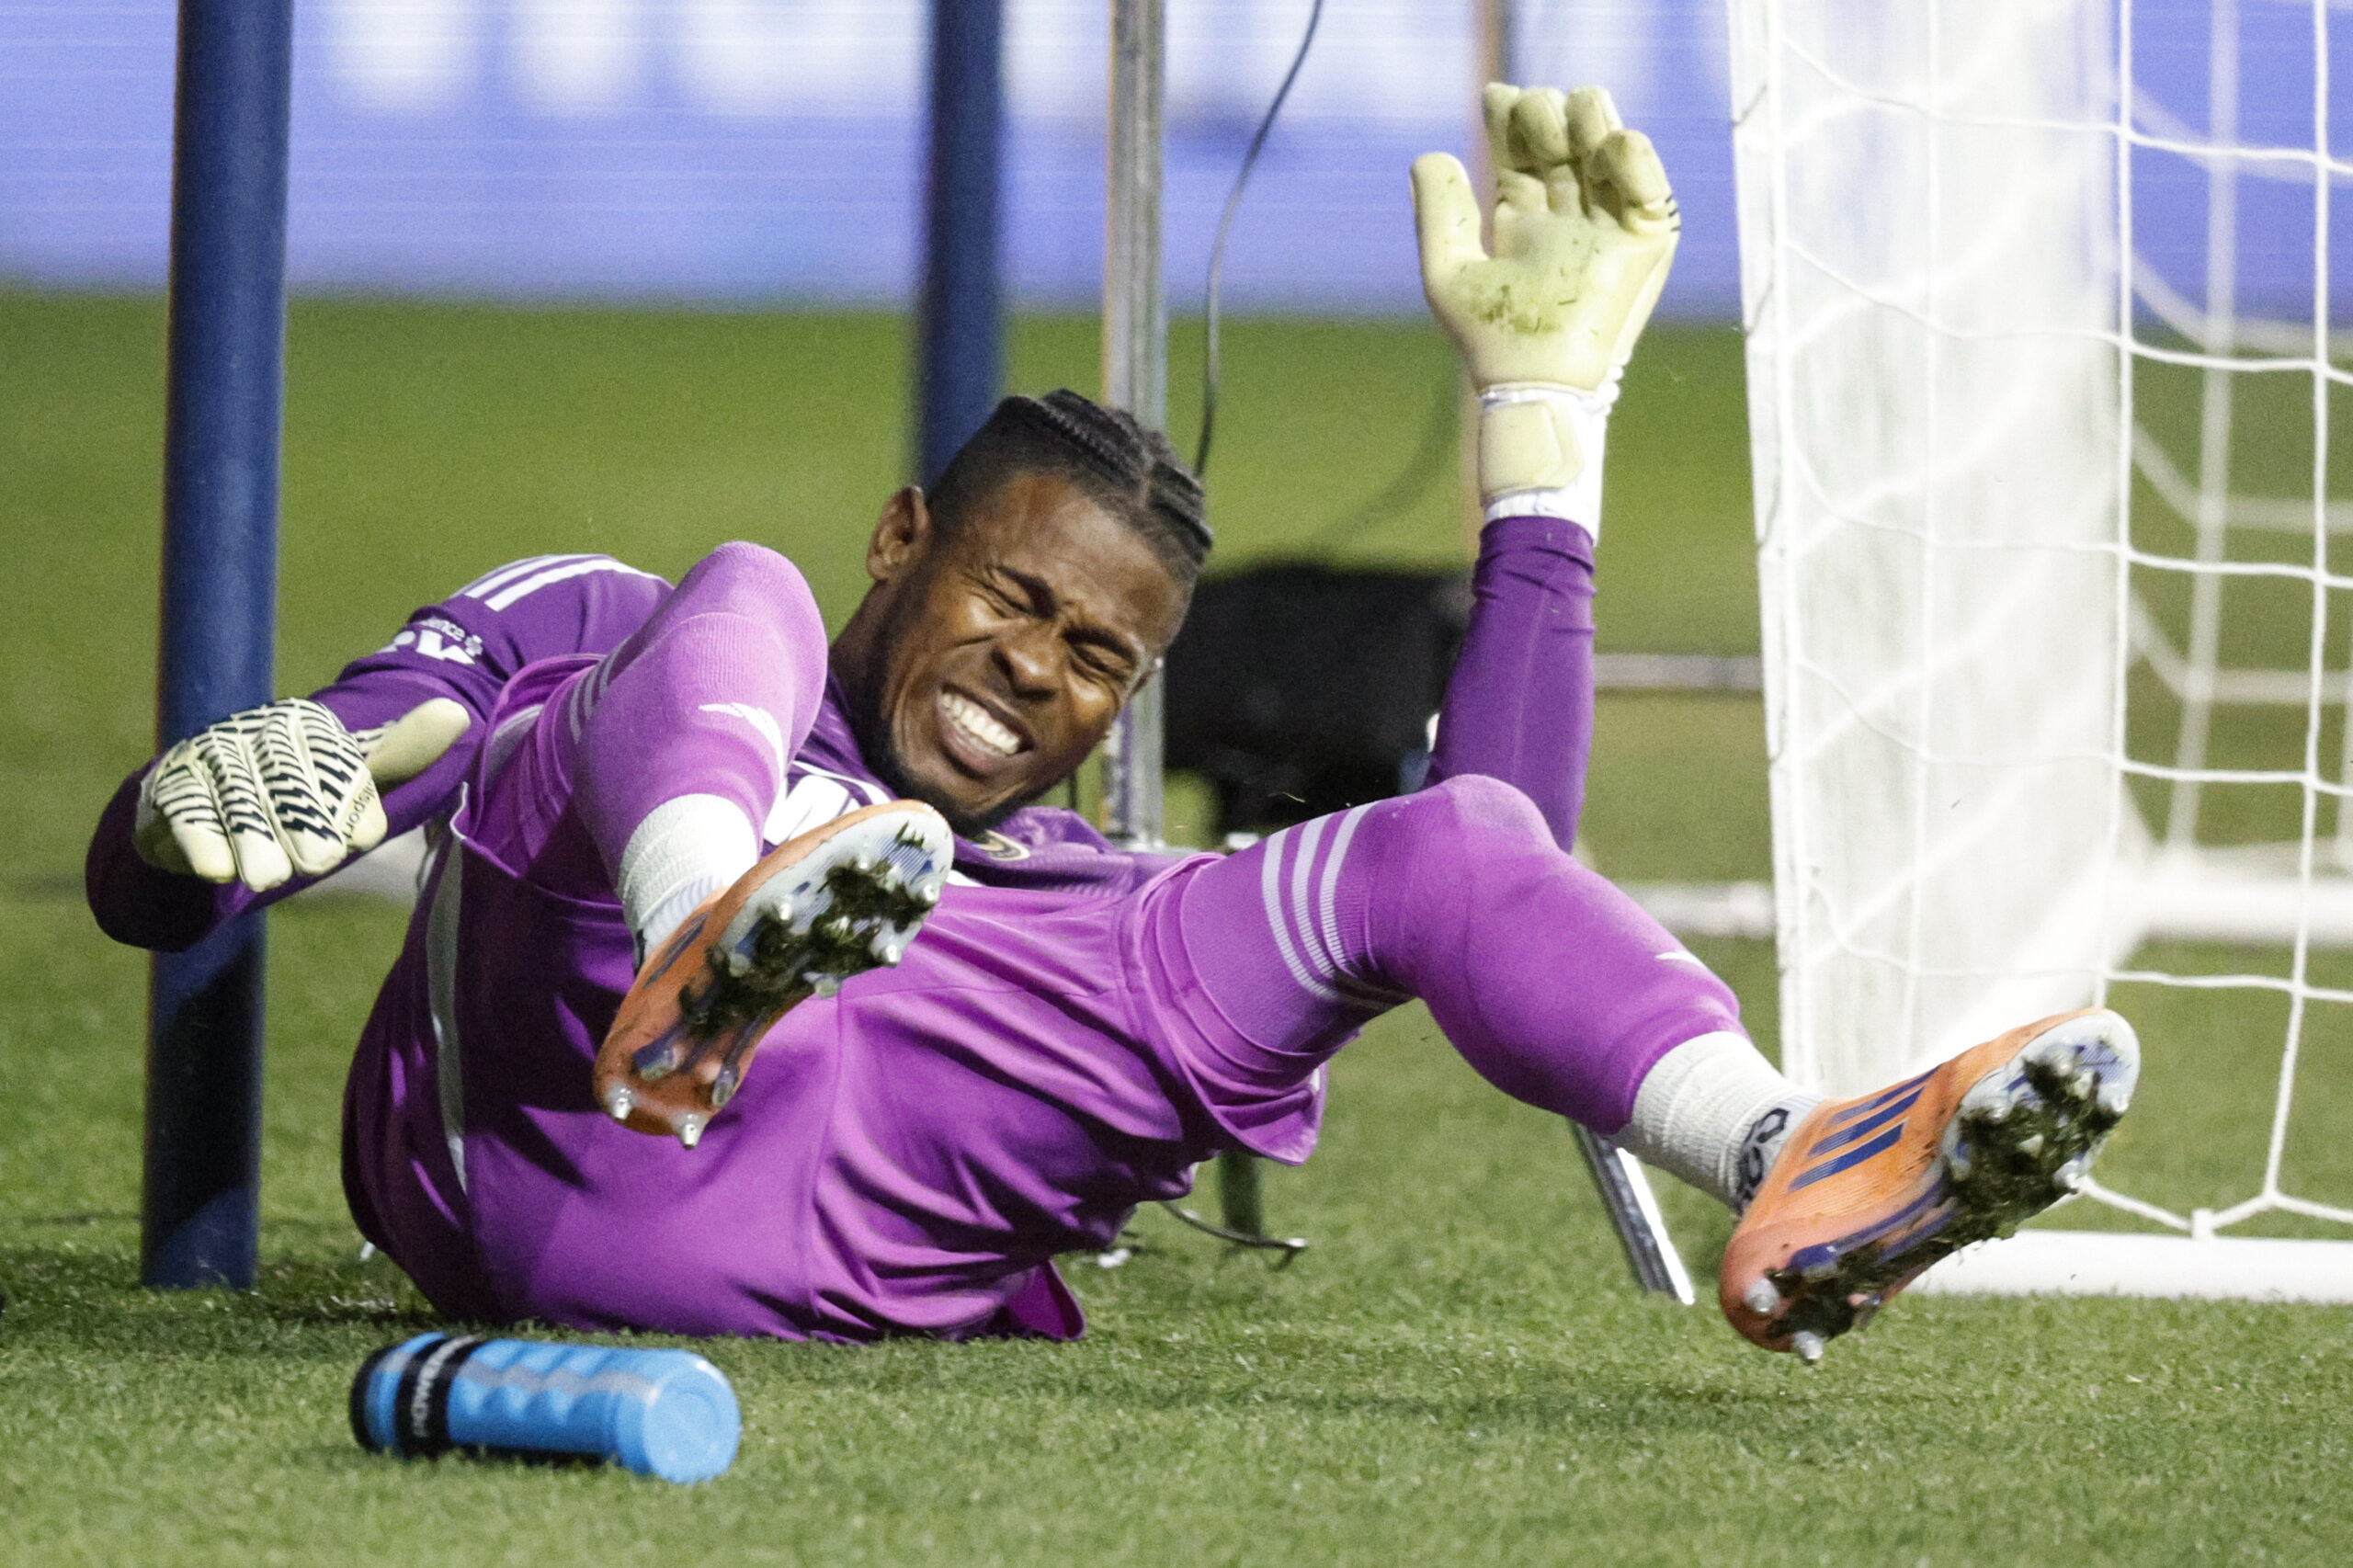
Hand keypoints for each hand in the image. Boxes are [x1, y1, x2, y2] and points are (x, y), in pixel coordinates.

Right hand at [134, 697, 471, 891]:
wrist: (208, 804)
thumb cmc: (296, 794)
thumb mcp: (350, 775)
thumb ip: (400, 752)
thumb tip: (459, 712)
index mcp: (306, 724)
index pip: (337, 764)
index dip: (350, 803)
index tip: (364, 837)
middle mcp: (255, 733)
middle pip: (289, 785)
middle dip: (306, 826)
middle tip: (321, 863)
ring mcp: (209, 759)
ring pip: (240, 807)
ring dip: (256, 844)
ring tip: (271, 877)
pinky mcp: (169, 790)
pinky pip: (188, 818)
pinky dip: (202, 845)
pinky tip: (216, 873)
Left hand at [1411, 83, 1678, 393]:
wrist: (1532, 379)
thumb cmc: (1487, 337)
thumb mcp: (1447, 268)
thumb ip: (1438, 210)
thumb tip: (1433, 154)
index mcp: (1522, 216)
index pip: (1520, 149)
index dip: (1510, 117)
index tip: (1495, 97)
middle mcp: (1566, 215)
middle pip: (1563, 139)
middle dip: (1547, 113)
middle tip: (1529, 113)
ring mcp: (1605, 225)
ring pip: (1608, 149)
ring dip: (1592, 118)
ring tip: (1569, 111)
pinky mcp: (1643, 242)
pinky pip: (1649, 189)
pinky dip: (1635, 157)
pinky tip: (1613, 142)